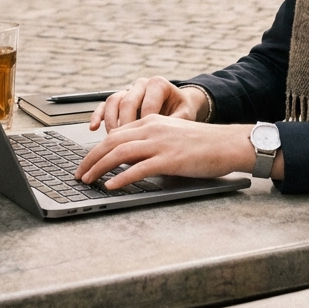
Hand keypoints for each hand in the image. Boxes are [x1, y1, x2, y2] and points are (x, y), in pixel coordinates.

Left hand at [75, 115, 271, 187]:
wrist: (229, 143)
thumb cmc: (204, 144)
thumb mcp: (172, 136)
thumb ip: (151, 144)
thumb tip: (129, 162)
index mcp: (152, 122)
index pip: (115, 134)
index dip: (96, 149)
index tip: (86, 163)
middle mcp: (152, 128)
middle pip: (111, 142)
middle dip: (90, 159)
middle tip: (79, 173)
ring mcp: (161, 143)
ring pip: (119, 153)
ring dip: (99, 168)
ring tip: (88, 181)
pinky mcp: (169, 159)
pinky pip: (138, 168)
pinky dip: (121, 177)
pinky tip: (111, 185)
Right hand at [88, 76, 208, 130]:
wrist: (179, 104)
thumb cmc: (182, 110)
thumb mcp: (185, 115)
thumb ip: (175, 124)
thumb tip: (164, 138)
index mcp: (158, 84)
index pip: (147, 104)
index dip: (144, 125)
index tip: (142, 142)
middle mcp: (141, 85)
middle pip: (127, 102)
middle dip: (125, 125)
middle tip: (124, 143)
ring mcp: (129, 90)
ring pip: (113, 101)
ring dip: (110, 122)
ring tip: (111, 139)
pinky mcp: (119, 100)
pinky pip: (104, 104)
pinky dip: (97, 115)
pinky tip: (94, 127)